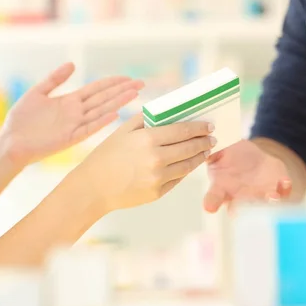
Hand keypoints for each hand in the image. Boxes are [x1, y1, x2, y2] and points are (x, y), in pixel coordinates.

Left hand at [0, 62, 143, 167]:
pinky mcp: (69, 138)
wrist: (10, 142)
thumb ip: (54, 79)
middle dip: (122, 91)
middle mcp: (75, 113)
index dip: (112, 83)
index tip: (128, 78)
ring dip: (117, 102)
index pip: (96, 90)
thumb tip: (73, 64)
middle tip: (141, 83)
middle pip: (103, 98)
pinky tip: (114, 114)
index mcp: (69, 101)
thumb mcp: (37, 93)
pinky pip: (88, 129)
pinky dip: (101, 121)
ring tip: (134, 94)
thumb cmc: (21, 120)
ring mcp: (74, 126)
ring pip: (100, 111)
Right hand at [76, 115, 216, 212]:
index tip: (209, 125)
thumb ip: (145, 120)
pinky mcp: (158, 192)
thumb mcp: (122, 131)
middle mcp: (156, 158)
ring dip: (199, 157)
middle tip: (212, 138)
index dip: (199, 127)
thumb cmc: (106, 156)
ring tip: (204, 151)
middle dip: (204, 142)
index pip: (183, 131)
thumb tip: (167, 113)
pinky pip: (178, 179)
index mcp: (148, 139)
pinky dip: (185, 170)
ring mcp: (158, 177)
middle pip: (190, 148)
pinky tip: (188, 164)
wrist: (93, 188)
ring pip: (188, 165)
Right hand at [203, 140, 291, 212]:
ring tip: (273, 196)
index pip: (213, 198)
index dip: (211, 203)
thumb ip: (214, 155)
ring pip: (263, 205)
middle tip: (247, 206)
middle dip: (246, 208)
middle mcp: (239, 198)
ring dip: (269, 202)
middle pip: (241, 208)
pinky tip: (284, 182)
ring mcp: (259, 198)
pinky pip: (282, 194)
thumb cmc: (229, 158)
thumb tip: (207, 152)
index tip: (209, 207)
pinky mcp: (276, 192)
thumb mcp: (219, 153)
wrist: (250, 159)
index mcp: (221, 189)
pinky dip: (284, 189)